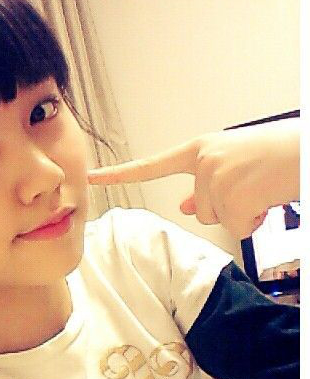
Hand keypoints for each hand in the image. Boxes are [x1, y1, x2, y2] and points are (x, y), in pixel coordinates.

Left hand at [88, 118, 299, 238]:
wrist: (305, 150)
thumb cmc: (275, 152)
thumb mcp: (233, 161)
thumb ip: (204, 184)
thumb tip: (184, 208)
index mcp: (199, 150)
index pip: (151, 166)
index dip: (119, 175)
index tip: (89, 178)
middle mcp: (203, 164)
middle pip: (197, 209)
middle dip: (225, 206)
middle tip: (252, 184)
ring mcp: (216, 182)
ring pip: (217, 219)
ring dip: (242, 212)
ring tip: (262, 188)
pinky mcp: (233, 201)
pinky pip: (237, 229)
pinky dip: (254, 222)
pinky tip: (267, 199)